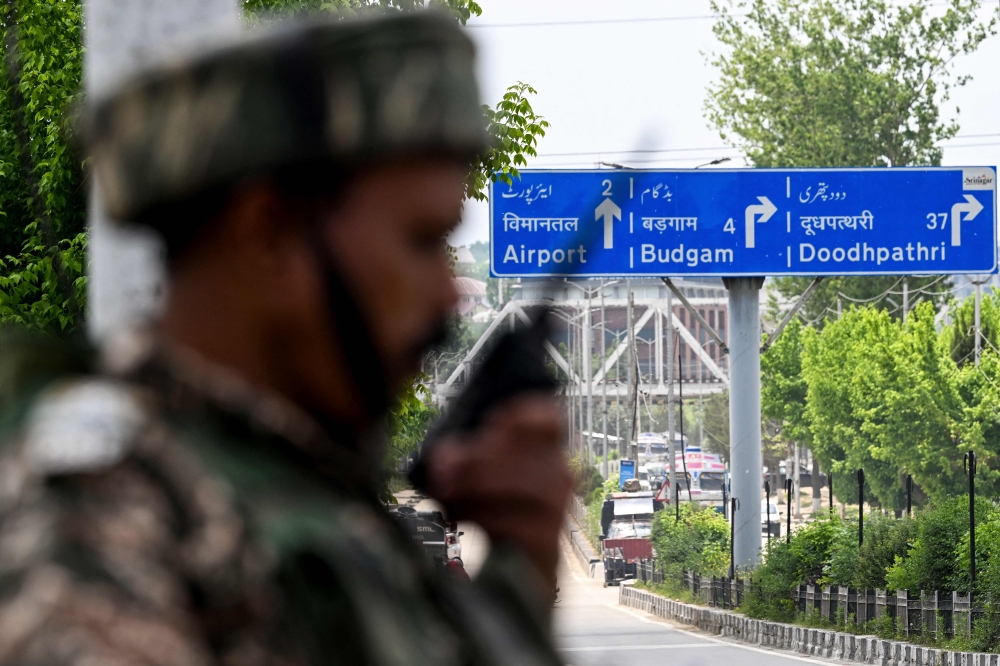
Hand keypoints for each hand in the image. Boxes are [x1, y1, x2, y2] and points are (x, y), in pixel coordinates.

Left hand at [425, 394, 571, 585]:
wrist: (515, 563)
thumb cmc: (496, 509)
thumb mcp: (474, 476)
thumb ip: (458, 459)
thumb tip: (444, 460)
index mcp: (543, 449)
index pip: (549, 419)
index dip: (523, 414)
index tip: (494, 423)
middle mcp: (558, 474)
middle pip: (528, 454)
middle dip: (480, 461)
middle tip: (445, 471)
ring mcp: (556, 508)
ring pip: (528, 487)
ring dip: (480, 489)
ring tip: (450, 494)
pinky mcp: (547, 539)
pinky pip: (519, 524)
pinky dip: (486, 518)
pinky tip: (465, 518)